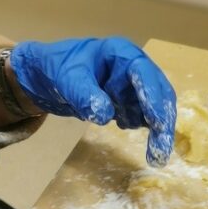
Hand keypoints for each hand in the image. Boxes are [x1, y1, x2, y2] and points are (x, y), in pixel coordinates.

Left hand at [10, 38, 176, 165]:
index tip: (158, 122)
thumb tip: (104, 115)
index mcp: (121, 54)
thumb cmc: (57, 67)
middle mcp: (132, 69)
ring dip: (156, 130)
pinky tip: (123, 126)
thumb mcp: (67, 78)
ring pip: (152, 108)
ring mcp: (130, 86)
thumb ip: (84, 94)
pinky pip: (139, 116)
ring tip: (153, 154)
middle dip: (162, 121)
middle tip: (162, 151)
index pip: (143, 74)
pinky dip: (137, 125)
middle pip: (157, 93)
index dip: (153, 97)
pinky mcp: (126, 102)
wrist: (44, 76)